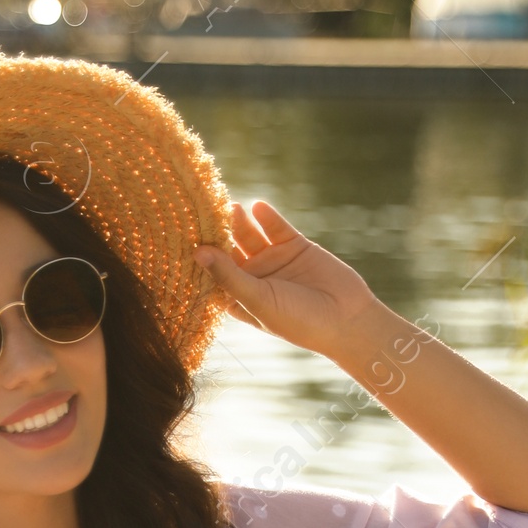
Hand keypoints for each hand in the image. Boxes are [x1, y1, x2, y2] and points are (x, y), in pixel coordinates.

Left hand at [193, 199, 377, 358]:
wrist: (346, 319)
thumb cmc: (298, 321)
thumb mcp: (259, 300)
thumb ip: (229, 276)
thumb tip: (198, 251)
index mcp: (239, 298)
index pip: (212, 274)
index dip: (199, 259)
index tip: (180, 239)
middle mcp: (252, 278)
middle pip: (227, 249)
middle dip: (216, 233)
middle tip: (201, 212)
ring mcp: (272, 260)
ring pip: (248, 234)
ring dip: (238, 221)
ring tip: (230, 206)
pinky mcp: (293, 245)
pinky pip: (275, 226)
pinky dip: (266, 216)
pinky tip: (257, 206)